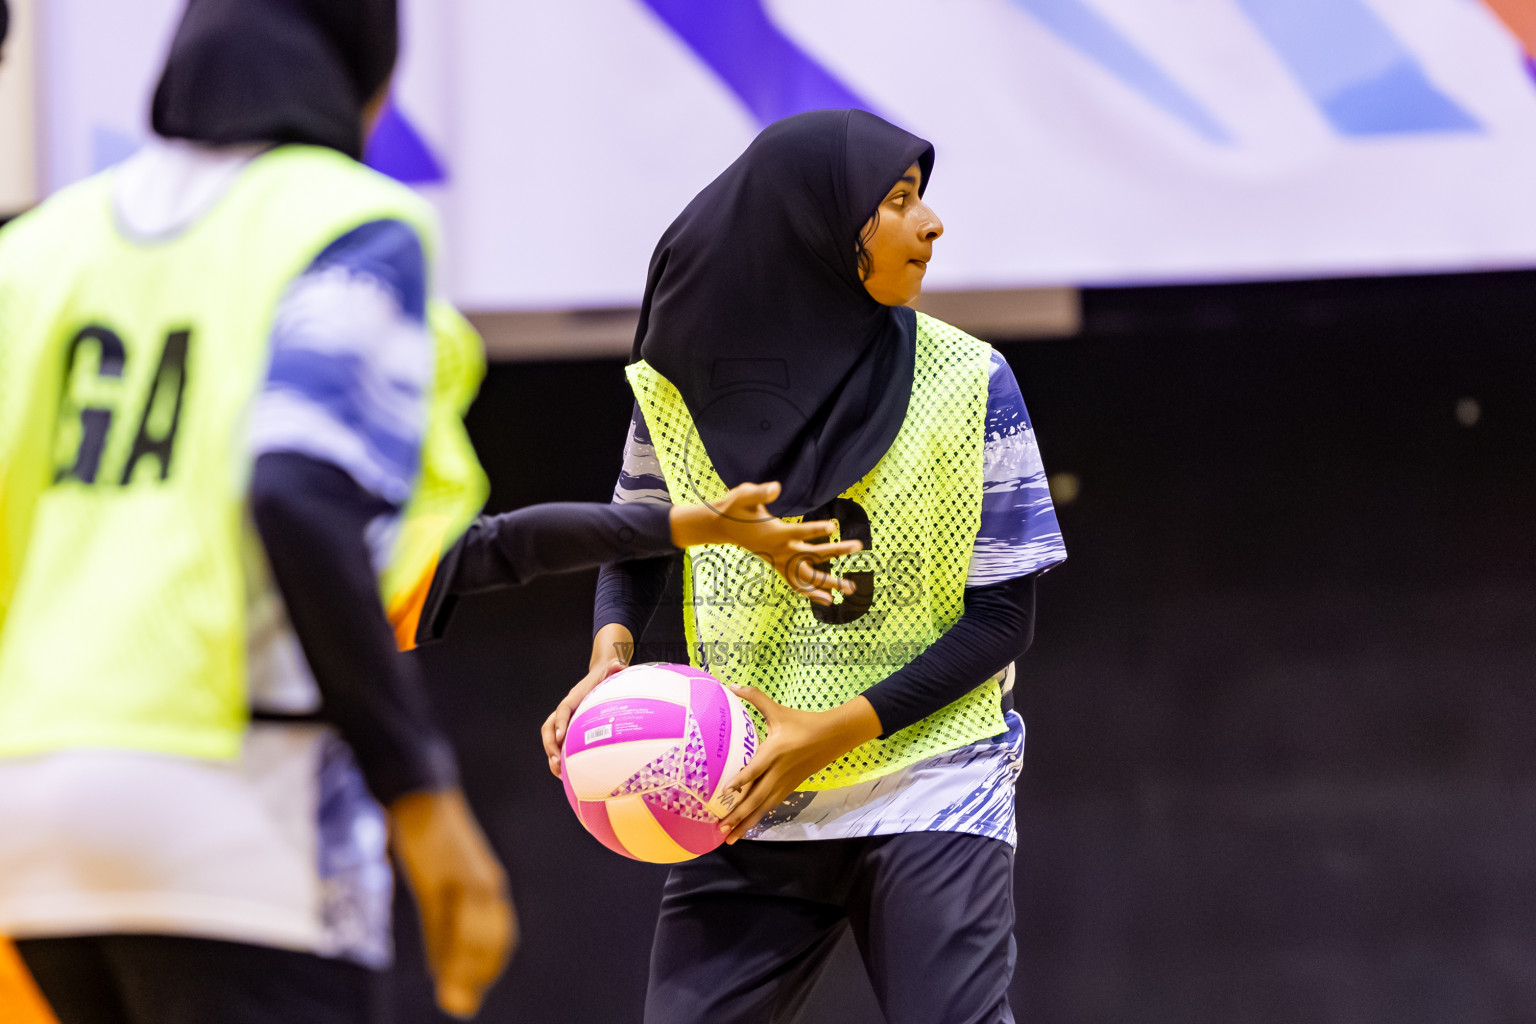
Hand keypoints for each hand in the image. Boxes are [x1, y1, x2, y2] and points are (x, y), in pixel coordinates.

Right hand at [388, 789, 513, 1018]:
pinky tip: (437, 965)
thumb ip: (443, 920)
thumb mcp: (441, 879)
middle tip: (463, 1006)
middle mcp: (487, 883)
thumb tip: (440, 964)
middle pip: (492, 937)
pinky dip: (446, 944)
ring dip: (464, 968)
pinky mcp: (446, 872)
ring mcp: (468, 877)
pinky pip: (451, 914)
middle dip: (478, 975)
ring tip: (451, 997)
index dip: (488, 966)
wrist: (422, 797)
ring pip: (474, 931)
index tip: (474, 996)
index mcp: (489, 883)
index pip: (498, 934)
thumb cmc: (430, 838)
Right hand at [542, 623, 632, 775]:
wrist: (601, 675)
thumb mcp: (612, 670)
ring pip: (551, 739)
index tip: (562, 736)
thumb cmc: (608, 676)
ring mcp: (566, 721)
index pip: (563, 709)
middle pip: (549, 727)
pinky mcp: (570, 730)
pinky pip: (560, 745)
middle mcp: (566, 710)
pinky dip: (561, 759)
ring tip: (561, 774)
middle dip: (550, 745)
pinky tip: (570, 775)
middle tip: (557, 761)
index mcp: (575, 698)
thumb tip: (618, 664)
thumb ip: (614, 668)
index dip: (560, 722)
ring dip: (552, 755)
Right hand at [670, 482, 862, 605]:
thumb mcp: (744, 495)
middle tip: (858, 546)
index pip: (800, 532)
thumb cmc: (734, 508)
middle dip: (837, 551)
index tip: (833, 526)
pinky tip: (827, 599)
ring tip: (852, 589)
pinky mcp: (778, 565)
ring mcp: (779, 560)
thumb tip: (775, 487)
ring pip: (808, 576)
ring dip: (830, 583)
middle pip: (813, 555)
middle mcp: (780, 551)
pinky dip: (812, 593)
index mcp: (776, 533)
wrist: (721, 527)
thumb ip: (760, 493)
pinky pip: (797, 584)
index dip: (816, 529)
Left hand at [715, 687, 882, 842]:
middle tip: (720, 827)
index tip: (725, 792)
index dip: (740, 781)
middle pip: (756, 797)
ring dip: (746, 822)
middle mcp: (778, 771)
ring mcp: (785, 782)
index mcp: (774, 752)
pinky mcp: (789, 788)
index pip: (754, 770)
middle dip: (738, 814)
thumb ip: (754, 697)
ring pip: (763, 807)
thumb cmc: (803, 722)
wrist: (833, 736)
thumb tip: (731, 684)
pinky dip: (758, 817)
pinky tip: (747, 827)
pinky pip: (770, 805)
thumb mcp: (778, 710)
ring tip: (729, 837)